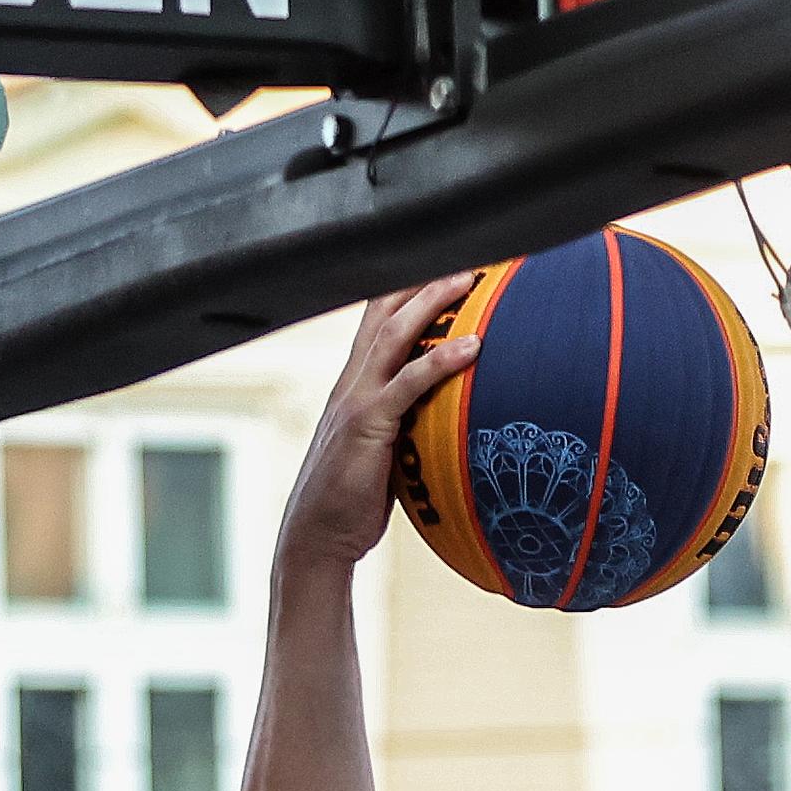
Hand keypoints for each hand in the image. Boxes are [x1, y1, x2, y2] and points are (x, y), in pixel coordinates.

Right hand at [278, 279, 481, 573]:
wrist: (317, 538)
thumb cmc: (353, 502)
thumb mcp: (382, 453)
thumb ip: (407, 426)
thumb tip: (446, 422)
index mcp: (354, 384)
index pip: (379, 319)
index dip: (407, 287)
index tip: (443, 263)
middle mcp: (353, 382)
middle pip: (385, 310)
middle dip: (421, 277)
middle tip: (465, 253)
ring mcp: (358, 400)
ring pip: (395, 334)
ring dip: (433, 302)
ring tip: (470, 279)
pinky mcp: (368, 426)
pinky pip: (408, 384)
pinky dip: (441, 362)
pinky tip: (473, 347)